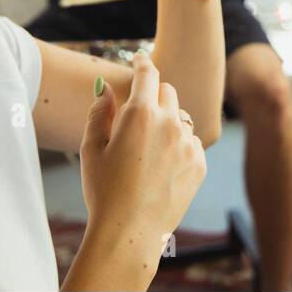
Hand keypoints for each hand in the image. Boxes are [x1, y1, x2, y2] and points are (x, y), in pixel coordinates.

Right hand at [78, 56, 206, 283]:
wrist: (129, 232)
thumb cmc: (104, 191)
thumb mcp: (91, 149)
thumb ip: (99, 112)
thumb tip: (105, 89)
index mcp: (140, 114)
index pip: (147, 74)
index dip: (142, 63)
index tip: (140, 60)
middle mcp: (169, 123)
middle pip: (167, 92)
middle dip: (154, 96)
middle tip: (139, 114)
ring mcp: (188, 144)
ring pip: (181, 119)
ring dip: (168, 123)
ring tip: (147, 151)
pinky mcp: (199, 163)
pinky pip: (191, 143)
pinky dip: (179, 146)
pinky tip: (161, 167)